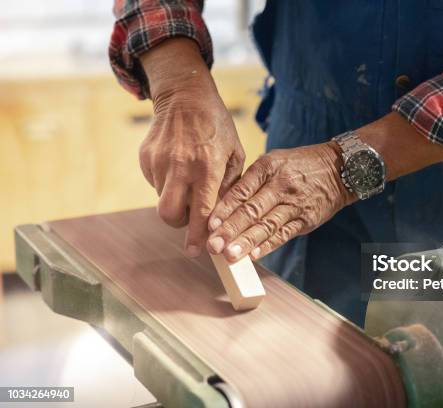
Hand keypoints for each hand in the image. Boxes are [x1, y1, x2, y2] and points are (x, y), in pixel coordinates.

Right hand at [139, 38, 244, 256]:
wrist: (185, 96)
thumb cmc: (217, 127)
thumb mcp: (234, 154)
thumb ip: (228, 187)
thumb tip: (221, 217)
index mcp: (206, 167)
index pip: (200, 212)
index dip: (197, 235)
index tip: (196, 251)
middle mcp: (179, 166)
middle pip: (169, 214)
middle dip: (179, 223)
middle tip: (190, 216)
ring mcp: (158, 162)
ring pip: (161, 199)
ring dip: (175, 199)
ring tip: (188, 178)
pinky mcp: (146, 158)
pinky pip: (155, 183)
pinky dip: (166, 183)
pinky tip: (178, 165)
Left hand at [206, 143, 354, 261]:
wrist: (338, 169)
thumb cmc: (299, 166)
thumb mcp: (274, 161)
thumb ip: (250, 182)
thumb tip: (223, 207)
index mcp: (268, 167)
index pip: (241, 190)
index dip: (224, 210)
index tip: (210, 225)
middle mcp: (281, 184)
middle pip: (252, 210)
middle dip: (230, 230)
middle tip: (214, 245)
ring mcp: (295, 203)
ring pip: (267, 225)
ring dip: (247, 242)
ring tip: (230, 254)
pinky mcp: (306, 219)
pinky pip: (284, 234)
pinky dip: (269, 245)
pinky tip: (254, 255)